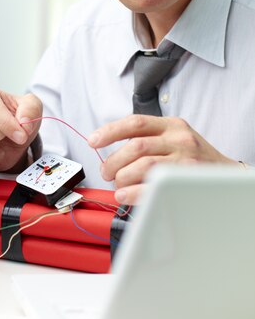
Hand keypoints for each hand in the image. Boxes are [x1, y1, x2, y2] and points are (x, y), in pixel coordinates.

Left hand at [88, 114, 236, 204]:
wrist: (226, 175)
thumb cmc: (193, 158)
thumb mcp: (174, 138)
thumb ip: (147, 139)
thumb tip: (109, 151)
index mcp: (171, 125)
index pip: (135, 123)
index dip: (110, 131)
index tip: (92, 140)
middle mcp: (179, 139)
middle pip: (135, 146)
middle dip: (114, 161)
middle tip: (106, 172)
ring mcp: (185, 160)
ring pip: (142, 166)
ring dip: (122, 177)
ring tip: (117, 185)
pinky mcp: (187, 182)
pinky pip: (153, 187)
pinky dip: (133, 192)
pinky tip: (125, 195)